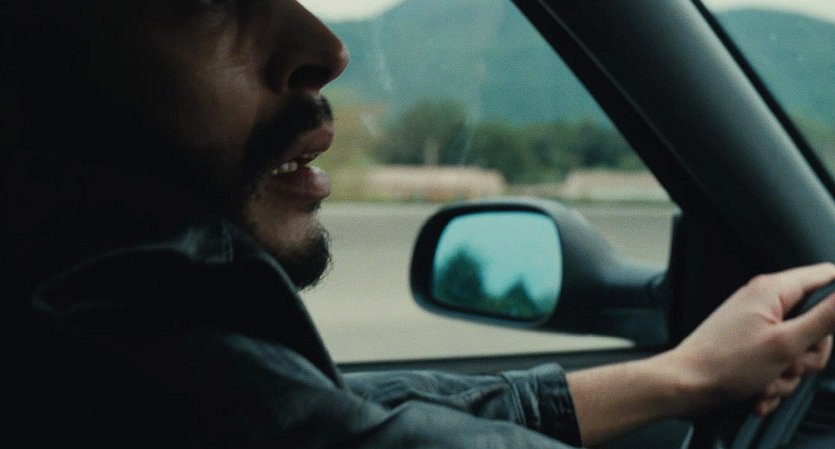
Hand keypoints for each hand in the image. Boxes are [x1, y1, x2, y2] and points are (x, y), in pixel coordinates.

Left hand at [668, 263, 834, 415]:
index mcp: (772, 291)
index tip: (825, 330)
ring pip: (798, 353)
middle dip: (807, 355)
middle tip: (789, 364)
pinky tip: (757, 390)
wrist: (686, 387)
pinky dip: (772, 383)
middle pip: (816, 326)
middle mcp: (764, 304)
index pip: (824, 276)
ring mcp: (756, 328)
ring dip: (787, 375)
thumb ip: (825, 318)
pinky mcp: (750, 350)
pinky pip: (779, 367)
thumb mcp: (786, 343)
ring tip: (765, 379)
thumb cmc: (724, 364)